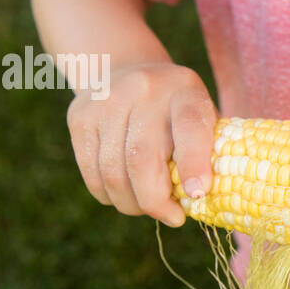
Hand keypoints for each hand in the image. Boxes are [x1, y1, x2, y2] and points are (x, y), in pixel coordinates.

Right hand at [66, 62, 216, 225]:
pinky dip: (108, 194)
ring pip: (112, 172)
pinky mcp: (79, 117)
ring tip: (147, 207)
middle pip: (141, 159)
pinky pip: (92, 172)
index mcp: (185, 90)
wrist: (125, 70)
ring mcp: (105, 102)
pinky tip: (124, 196)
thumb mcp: (202, 116)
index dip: (194, 164)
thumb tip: (202, 200)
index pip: (190, 127)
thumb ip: (209, 152)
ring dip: (131, 203)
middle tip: (172, 217)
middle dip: (155, 201)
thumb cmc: (176, 109)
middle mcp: (143, 90)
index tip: (197, 194)